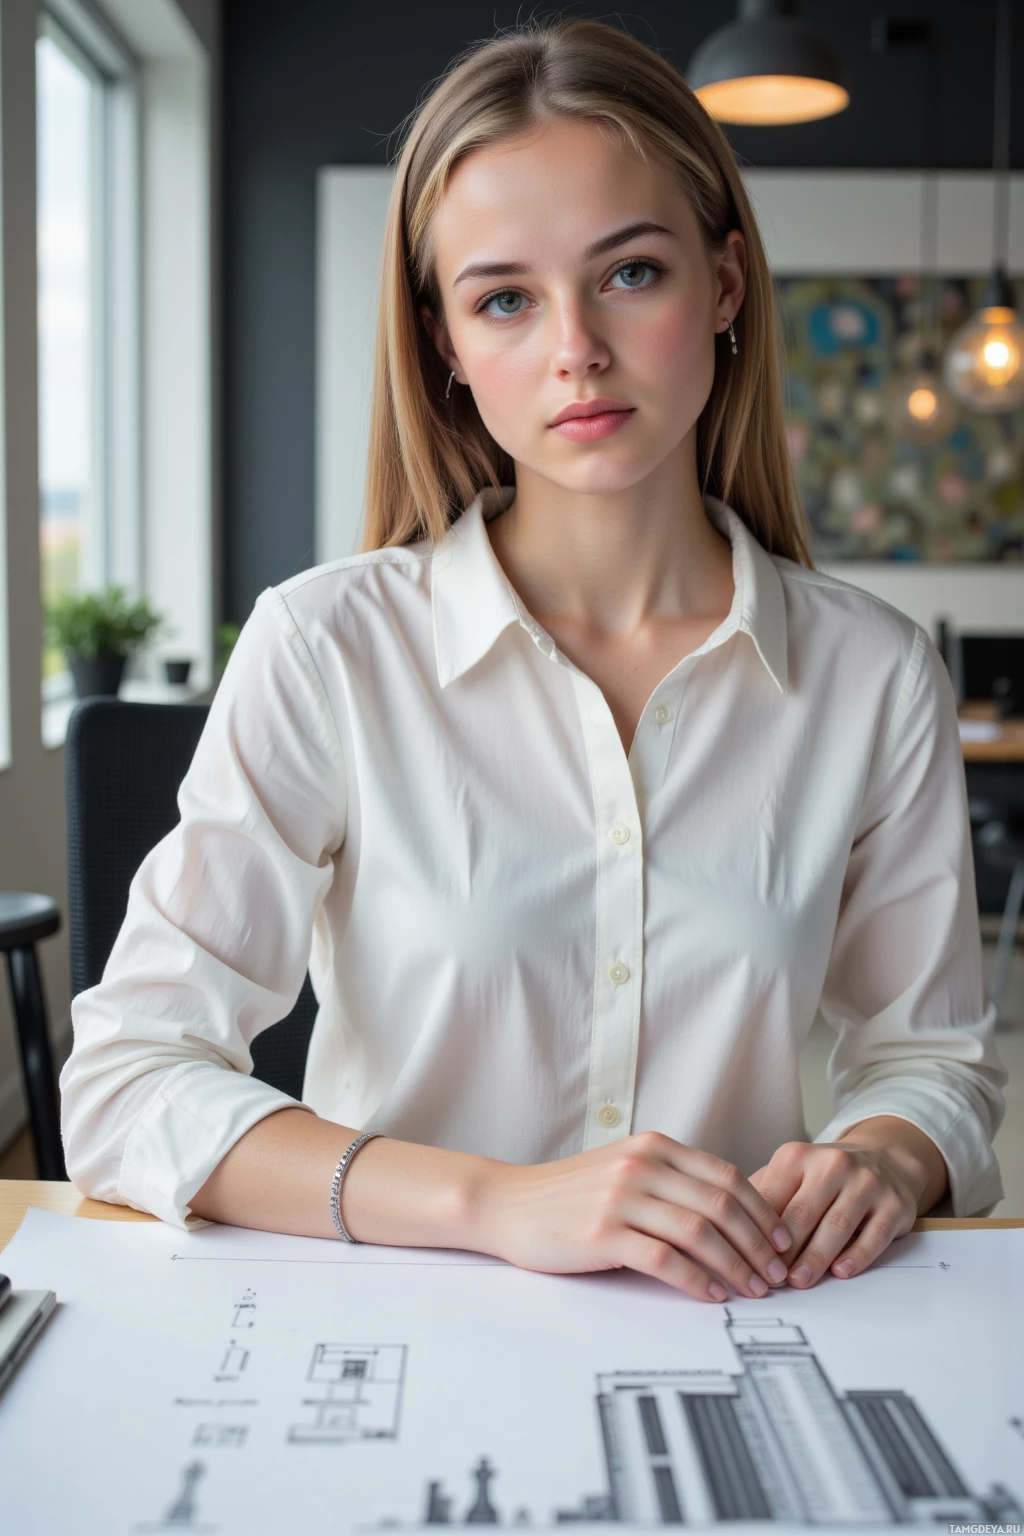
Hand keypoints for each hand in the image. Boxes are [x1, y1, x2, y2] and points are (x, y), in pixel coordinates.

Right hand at [474, 1131, 793, 1301]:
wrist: (508, 1203)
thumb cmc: (569, 1194)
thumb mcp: (624, 1168)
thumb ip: (670, 1180)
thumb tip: (729, 1213)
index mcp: (654, 1146)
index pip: (726, 1176)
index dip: (762, 1211)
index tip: (781, 1241)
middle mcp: (642, 1165)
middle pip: (722, 1204)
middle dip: (758, 1243)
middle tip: (777, 1273)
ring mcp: (621, 1198)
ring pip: (700, 1232)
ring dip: (736, 1265)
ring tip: (752, 1289)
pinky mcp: (603, 1233)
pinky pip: (665, 1259)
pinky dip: (696, 1280)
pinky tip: (711, 1295)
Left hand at [748, 1119, 946, 1288]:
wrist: (885, 1157)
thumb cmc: (825, 1175)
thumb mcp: (792, 1173)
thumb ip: (762, 1196)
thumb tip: (726, 1230)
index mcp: (797, 1157)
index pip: (771, 1198)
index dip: (756, 1233)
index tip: (744, 1261)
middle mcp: (833, 1164)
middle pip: (802, 1213)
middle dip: (784, 1250)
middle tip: (769, 1279)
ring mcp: (866, 1183)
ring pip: (837, 1225)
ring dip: (815, 1257)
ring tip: (799, 1282)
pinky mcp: (894, 1205)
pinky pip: (874, 1235)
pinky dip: (856, 1255)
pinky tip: (840, 1271)